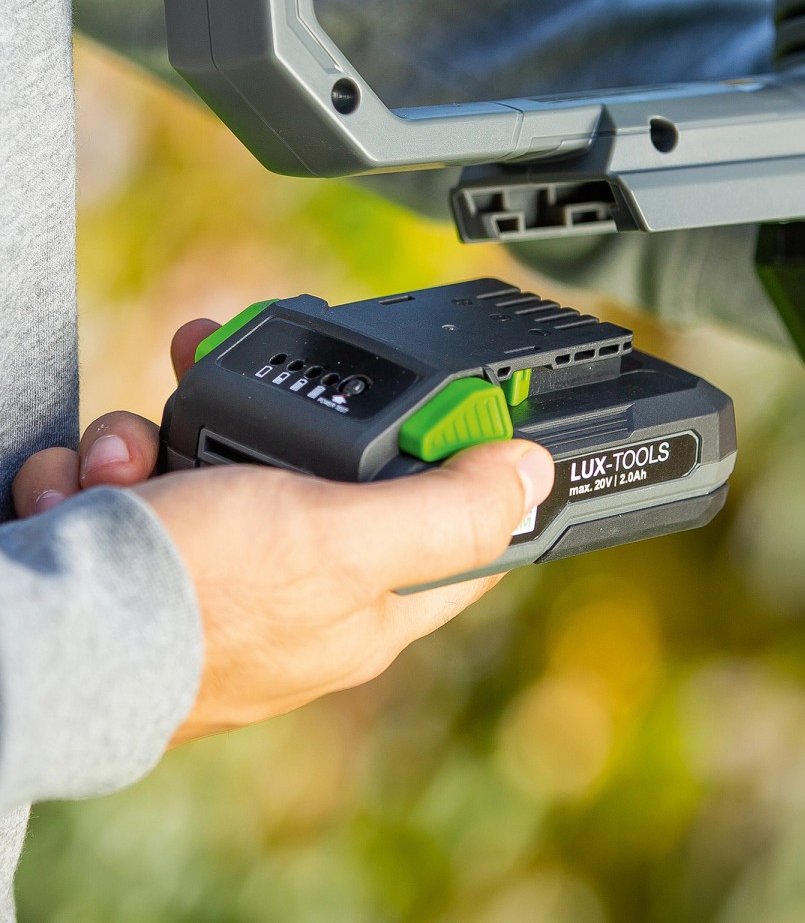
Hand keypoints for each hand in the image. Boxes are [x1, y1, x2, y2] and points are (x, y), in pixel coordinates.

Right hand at [14, 320, 553, 743]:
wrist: (26, 641)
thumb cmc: (188, 601)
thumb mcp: (341, 539)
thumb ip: (445, 509)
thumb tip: (536, 475)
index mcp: (365, 607)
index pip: (459, 538)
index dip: (473, 469)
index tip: (464, 405)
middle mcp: (298, 594)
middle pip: (329, 467)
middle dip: (282, 417)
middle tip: (242, 379)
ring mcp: (217, 574)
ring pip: (228, 458)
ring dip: (173, 431)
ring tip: (133, 457)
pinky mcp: (143, 555)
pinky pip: (148, 477)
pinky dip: (111, 466)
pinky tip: (83, 487)